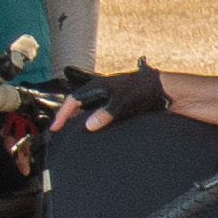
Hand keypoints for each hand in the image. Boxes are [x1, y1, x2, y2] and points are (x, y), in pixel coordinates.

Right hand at [52, 63, 169, 136]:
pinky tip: (93, 130)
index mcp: (96, 86)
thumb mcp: (122, 101)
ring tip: (72, 132)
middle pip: (77, 104)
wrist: (162, 88)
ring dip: (78, 119)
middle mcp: (99, 91)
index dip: (62, 114)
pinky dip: (91, 120)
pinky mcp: (116, 104)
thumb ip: (106, 113)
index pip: (72, 100)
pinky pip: (97, 113)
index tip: (55, 128)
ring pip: (87, 108)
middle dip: (66, 116)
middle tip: (59, 131)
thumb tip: (89, 126)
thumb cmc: (141, 90)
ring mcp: (107, 97)